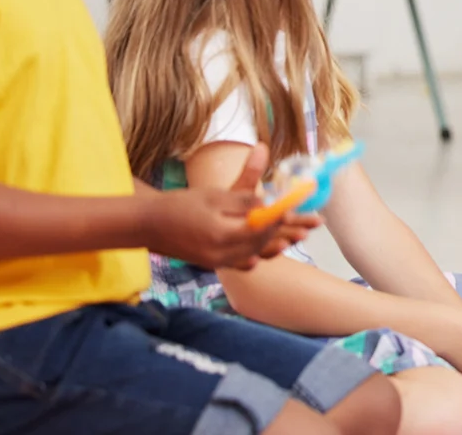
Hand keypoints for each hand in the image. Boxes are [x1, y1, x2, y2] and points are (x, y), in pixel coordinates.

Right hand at [145, 144, 319, 268]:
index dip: (285, 217)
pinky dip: (257, 254)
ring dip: (278, 244)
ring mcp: (217, 262)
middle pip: (265, 243)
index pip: (264, 228)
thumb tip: (271, 201)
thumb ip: (244, 200)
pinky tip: (267, 250)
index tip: (302, 208)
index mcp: (224, 235)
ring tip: (299, 237)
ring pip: (256, 254)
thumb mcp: (214, 197)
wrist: (147, 225)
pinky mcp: (212, 264)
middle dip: (290, 231)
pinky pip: (242, 262)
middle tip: (313, 224)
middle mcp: (223, 254)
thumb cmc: (180, 205)